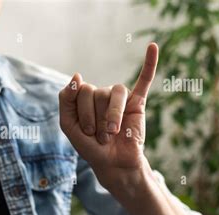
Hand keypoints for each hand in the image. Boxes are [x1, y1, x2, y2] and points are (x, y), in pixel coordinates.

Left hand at [59, 43, 158, 187]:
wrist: (113, 164)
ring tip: (113, 133)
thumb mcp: (68, 126)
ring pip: (114, 93)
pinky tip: (152, 47)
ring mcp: (119, 98)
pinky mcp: (138, 103)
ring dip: (111, 117)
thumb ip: (66, 101)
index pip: (80, 90)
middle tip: (100, 136)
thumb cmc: (90, 146)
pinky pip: (145, 80)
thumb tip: (78, 75)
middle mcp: (101, 94)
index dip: (81, 113)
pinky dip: (149, 64)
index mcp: (84, 98)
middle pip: (95, 92)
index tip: (84, 132)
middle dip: (95, 118)